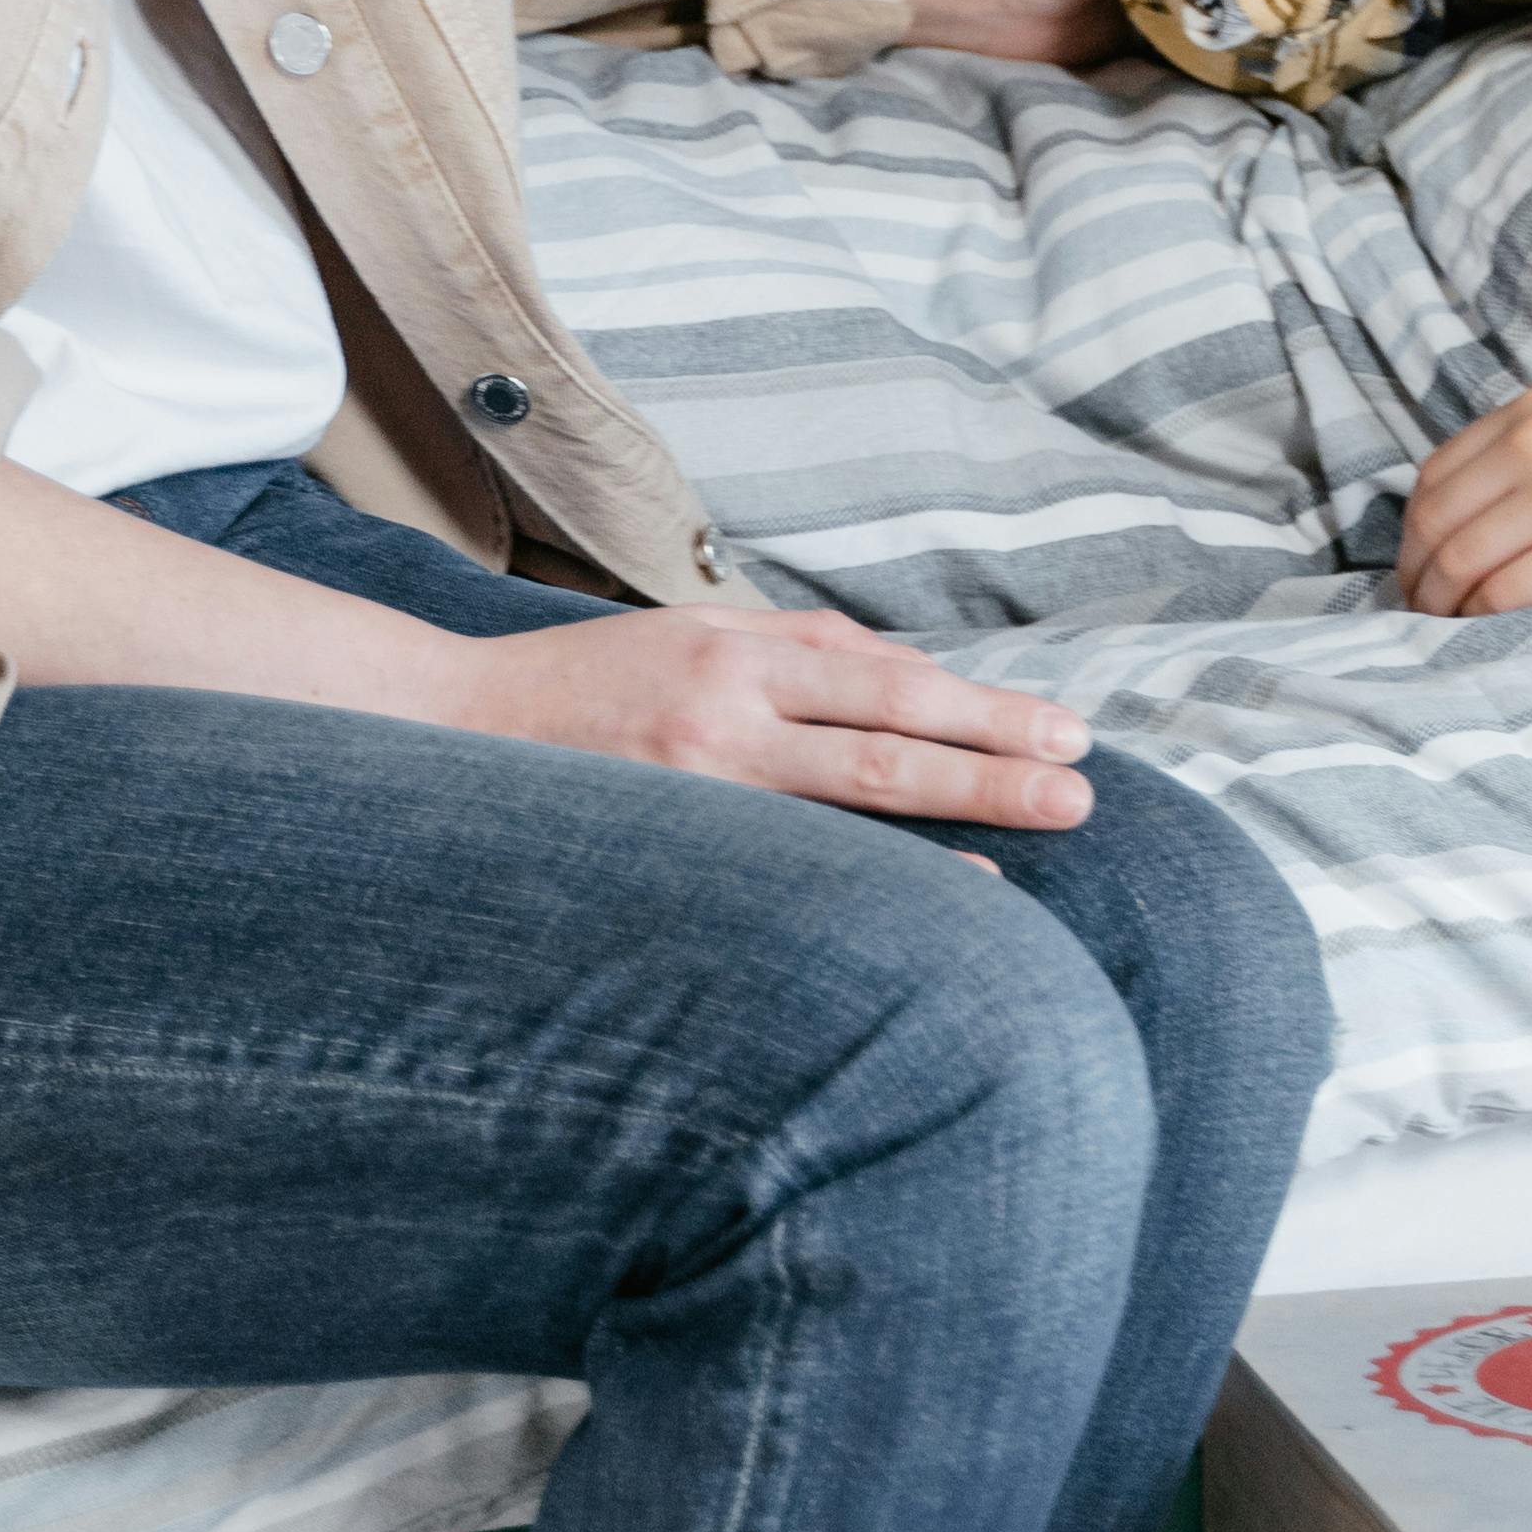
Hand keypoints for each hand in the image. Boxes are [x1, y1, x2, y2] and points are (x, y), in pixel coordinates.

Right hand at [427, 600, 1097, 834]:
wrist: (448, 732)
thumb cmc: (587, 681)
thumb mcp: (692, 632)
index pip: (888, 681)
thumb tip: (900, 669)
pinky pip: (789, 869)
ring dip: (955, 818)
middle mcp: (723, 717)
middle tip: (1084, 786)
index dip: (981, 705)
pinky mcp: (664, 848)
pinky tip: (938, 898)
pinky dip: (872, 882)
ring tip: (1040, 828)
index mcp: (737, 653)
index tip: (1064, 726)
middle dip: (993, 762)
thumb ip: (796, 647)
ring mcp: (692, 791)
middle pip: (886, 741)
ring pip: (848, 805)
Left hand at [1397, 384, 1531, 616]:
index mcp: (1531, 410)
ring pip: (1459, 560)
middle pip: (1434, 521)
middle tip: (1417, 609)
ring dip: (1438, 604)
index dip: (1413, 530)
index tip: (1417, 563)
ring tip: (1442, 630)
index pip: (1434, 476)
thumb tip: (1489, 504)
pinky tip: (1482, 633)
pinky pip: (1504, 591)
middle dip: (1414, 573)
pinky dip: (1478, 618)